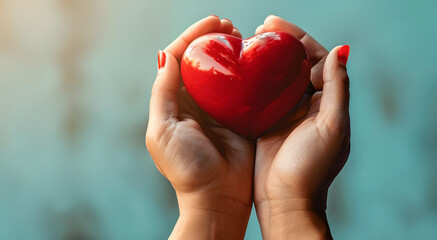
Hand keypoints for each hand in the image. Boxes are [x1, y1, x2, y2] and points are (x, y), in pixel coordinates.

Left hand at [146, 15, 251, 238]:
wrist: (217, 199)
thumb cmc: (186, 169)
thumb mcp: (163, 130)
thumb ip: (163, 94)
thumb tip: (166, 56)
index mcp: (176, 102)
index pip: (182, 58)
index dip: (195, 36)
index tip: (214, 22)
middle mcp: (199, 103)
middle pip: (206, 62)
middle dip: (217, 40)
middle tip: (232, 26)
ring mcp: (223, 111)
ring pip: (228, 73)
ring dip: (235, 53)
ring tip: (246, 38)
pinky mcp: (244, 120)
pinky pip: (250, 92)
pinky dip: (254, 75)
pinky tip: (262, 64)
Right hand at [253, 16, 350, 238]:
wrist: (287, 203)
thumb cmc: (312, 167)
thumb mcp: (331, 125)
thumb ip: (337, 88)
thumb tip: (340, 51)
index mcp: (328, 102)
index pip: (317, 59)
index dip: (298, 38)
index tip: (275, 25)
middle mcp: (310, 105)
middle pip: (296, 64)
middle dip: (279, 43)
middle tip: (258, 29)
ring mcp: (288, 114)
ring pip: (277, 77)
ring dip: (265, 59)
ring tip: (246, 43)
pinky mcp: (267, 125)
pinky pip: (260, 95)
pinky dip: (251, 80)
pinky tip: (237, 70)